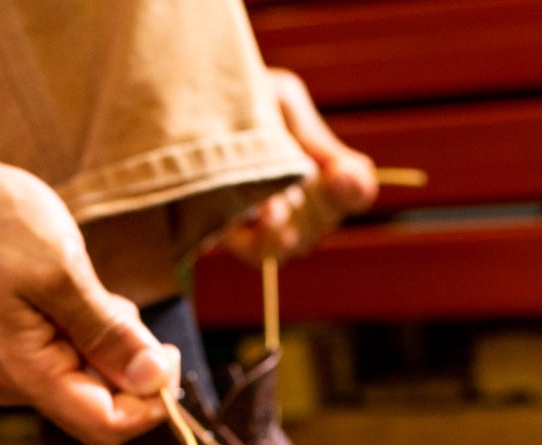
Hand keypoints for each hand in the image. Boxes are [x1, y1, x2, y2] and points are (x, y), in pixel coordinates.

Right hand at [0, 150, 178, 444]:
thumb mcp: (63, 272)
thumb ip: (109, 334)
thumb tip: (153, 379)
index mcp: (25, 375)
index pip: (108, 426)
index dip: (152, 400)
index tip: (168, 351)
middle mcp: (12, 384)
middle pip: (98, 408)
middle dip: (129, 367)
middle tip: (121, 303)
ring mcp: (5, 367)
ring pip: (82, 380)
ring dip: (105, 342)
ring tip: (86, 286)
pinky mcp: (5, 347)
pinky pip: (61, 357)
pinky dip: (82, 331)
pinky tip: (70, 288)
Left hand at [222, 68, 378, 262]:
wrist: (186, 102)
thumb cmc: (238, 96)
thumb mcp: (280, 100)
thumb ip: (313, 135)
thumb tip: (346, 173)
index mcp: (321, 168)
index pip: (356, 192)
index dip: (356, 189)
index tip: (343, 174)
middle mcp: (302, 205)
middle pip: (326, 220)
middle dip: (320, 202)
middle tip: (312, 178)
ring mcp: (270, 226)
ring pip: (295, 242)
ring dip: (286, 224)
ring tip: (272, 205)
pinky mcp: (233, 238)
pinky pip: (258, 251)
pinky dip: (260, 236)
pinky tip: (255, 213)